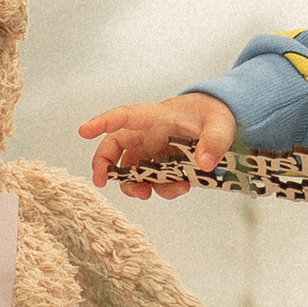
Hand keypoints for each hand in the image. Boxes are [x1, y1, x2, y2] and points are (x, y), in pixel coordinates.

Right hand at [78, 93, 236, 193]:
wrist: (224, 119)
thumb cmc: (216, 112)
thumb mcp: (221, 123)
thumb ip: (214, 141)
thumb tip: (204, 163)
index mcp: (158, 117)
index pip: (126, 116)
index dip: (103, 122)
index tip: (83, 131)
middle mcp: (150, 133)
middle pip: (116, 145)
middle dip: (104, 164)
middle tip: (102, 182)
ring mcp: (155, 150)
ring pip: (131, 169)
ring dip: (135, 184)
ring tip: (152, 193)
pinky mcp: (163, 165)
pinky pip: (152, 180)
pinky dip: (161, 189)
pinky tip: (180, 188)